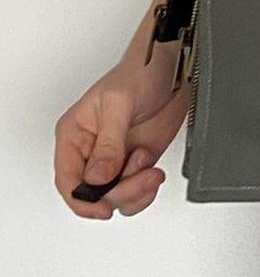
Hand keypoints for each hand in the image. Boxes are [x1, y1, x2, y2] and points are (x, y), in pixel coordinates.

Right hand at [53, 54, 189, 219]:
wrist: (174, 69)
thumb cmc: (140, 74)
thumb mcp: (119, 105)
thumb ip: (109, 144)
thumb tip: (97, 177)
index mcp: (75, 136)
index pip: (68, 180)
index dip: (82, 200)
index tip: (102, 207)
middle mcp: (92, 151)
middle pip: (94, 193)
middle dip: (119, 191)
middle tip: (142, 175)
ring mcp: (117, 158)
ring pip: (116, 196)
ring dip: (136, 191)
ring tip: (150, 170)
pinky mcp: (139, 161)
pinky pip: (136, 190)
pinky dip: (146, 190)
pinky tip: (154, 172)